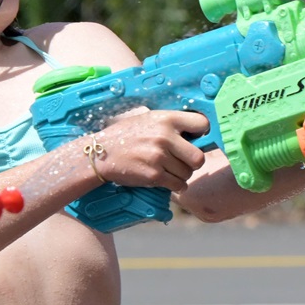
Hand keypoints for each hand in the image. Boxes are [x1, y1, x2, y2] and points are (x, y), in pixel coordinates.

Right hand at [83, 110, 211, 192]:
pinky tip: (166, 180)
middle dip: (193, 162)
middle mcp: (165, 137)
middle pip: (199, 157)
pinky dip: (175, 185)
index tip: (197, 139)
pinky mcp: (153, 175)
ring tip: (168, 169)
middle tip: (183, 161)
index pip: (202, 123)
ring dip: (182, 174)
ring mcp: (159, 157)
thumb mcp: (150, 119)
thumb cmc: (128, 135)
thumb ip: (173, 124)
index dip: (203, 133)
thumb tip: (201, 133)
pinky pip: (178, 185)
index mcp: (167, 119)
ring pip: (188, 173)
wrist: (101, 153)